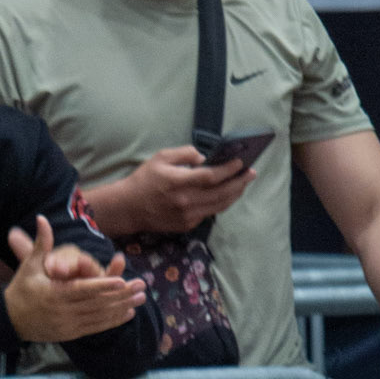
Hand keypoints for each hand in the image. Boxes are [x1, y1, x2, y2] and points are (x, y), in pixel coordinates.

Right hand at [3, 215, 147, 344]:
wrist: (10, 321)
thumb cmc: (22, 288)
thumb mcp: (30, 265)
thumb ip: (41, 243)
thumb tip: (42, 218)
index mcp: (53, 294)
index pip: (82, 289)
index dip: (103, 285)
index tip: (122, 280)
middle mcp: (62, 311)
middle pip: (96, 303)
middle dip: (121, 295)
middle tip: (141, 285)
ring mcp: (68, 325)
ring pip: (99, 316)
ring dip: (122, 307)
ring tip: (141, 298)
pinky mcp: (71, 333)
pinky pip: (96, 327)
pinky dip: (112, 321)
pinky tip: (128, 313)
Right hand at [109, 145, 253, 232]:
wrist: (129, 208)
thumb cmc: (144, 180)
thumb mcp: (161, 158)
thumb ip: (184, 153)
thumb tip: (204, 158)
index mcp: (179, 182)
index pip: (212, 176)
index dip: (229, 170)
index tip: (241, 162)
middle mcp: (185, 201)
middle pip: (221, 193)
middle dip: (239, 182)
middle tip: (251, 173)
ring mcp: (187, 216)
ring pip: (219, 206)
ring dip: (234, 194)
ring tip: (243, 184)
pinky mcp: (186, 225)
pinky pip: (209, 213)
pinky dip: (220, 203)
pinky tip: (226, 194)